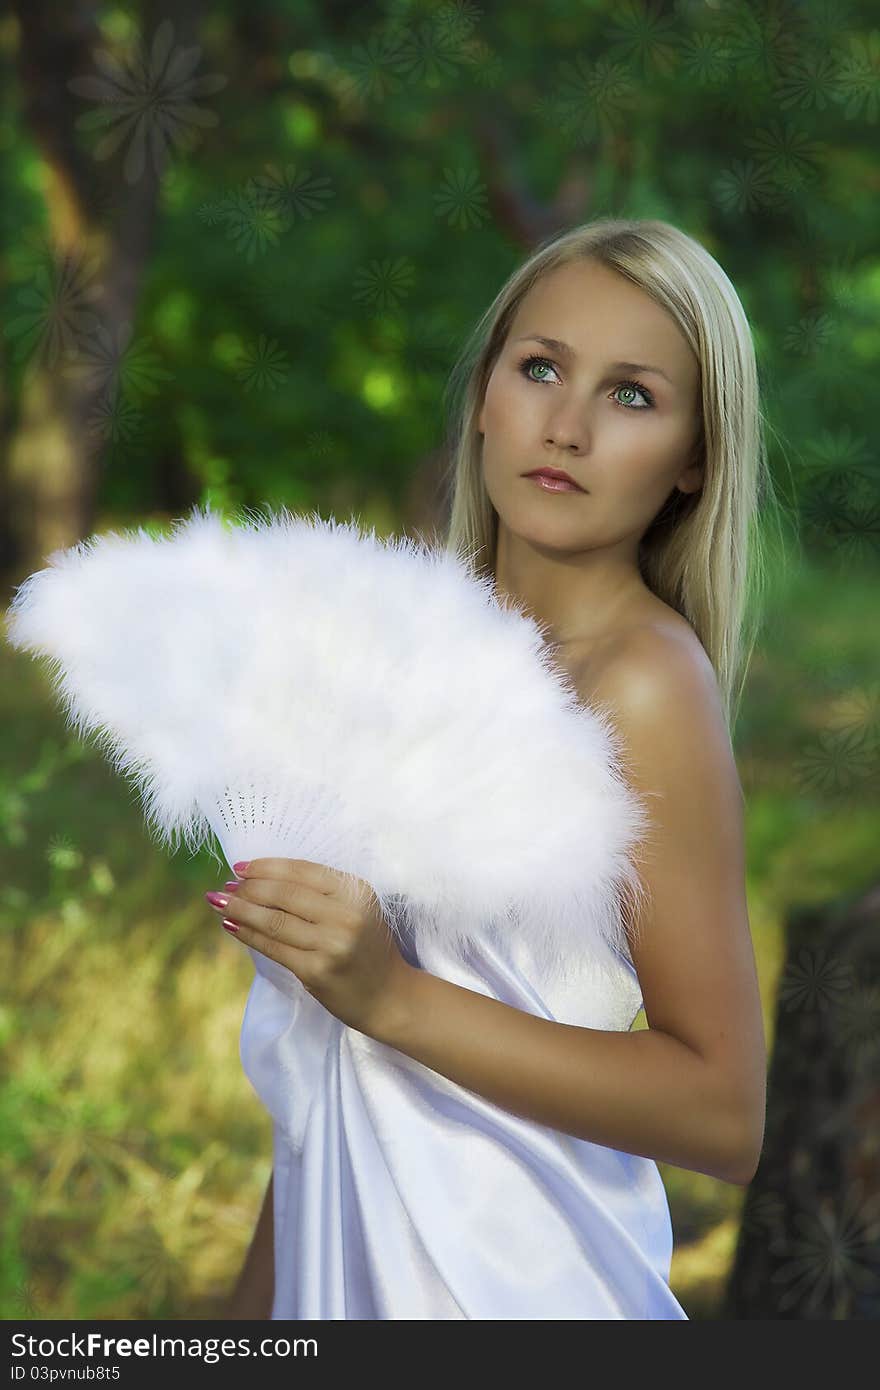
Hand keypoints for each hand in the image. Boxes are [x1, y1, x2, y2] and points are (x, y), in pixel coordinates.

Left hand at [205, 858, 413, 1039]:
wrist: (388, 995)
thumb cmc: (367, 946)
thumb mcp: (357, 908)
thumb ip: (321, 892)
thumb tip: (261, 876)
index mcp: (357, 891)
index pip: (303, 870)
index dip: (267, 866)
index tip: (241, 866)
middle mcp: (346, 915)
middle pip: (284, 893)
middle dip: (248, 886)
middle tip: (226, 885)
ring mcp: (331, 945)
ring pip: (273, 920)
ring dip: (240, 908)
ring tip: (218, 900)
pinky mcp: (315, 971)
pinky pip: (272, 947)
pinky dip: (247, 934)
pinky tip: (231, 925)